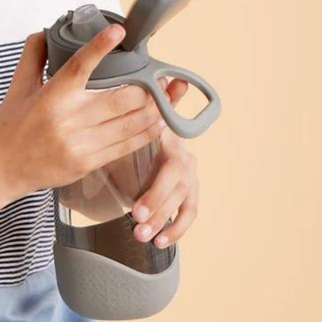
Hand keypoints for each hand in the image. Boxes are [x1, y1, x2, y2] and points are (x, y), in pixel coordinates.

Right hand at [0, 25, 167, 201]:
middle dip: (147, 87)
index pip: (80, 66)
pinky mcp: (89, 163)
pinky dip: (148, 131)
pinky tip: (158, 121)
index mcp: (52, 96)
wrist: (4, 168)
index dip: (100, 47)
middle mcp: (68, 120)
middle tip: (159, 75)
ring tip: (165, 95)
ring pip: (131, 123)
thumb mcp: (18, 87)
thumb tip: (45, 31)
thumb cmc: (12, 125)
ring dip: (155, 108)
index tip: (119, 31)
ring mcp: (80, 144)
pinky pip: (127, 146)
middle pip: (121, 99)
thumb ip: (33, 56)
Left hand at [131, 78, 199, 249]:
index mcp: (171, 138)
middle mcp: (185, 157)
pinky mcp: (189, 192)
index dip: (157, 190)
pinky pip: (189, 212)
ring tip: (141, 234)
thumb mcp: (132, 117)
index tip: (136, 208)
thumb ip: (151, 102)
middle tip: (134, 221)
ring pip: (183, 200)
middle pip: (176, 187)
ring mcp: (189, 176)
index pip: (172, 166)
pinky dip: (176, 228)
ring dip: (164, 219)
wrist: (142, 135)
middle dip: (155, 206)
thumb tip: (172, 79)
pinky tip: (161, 242)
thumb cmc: (133, 125)